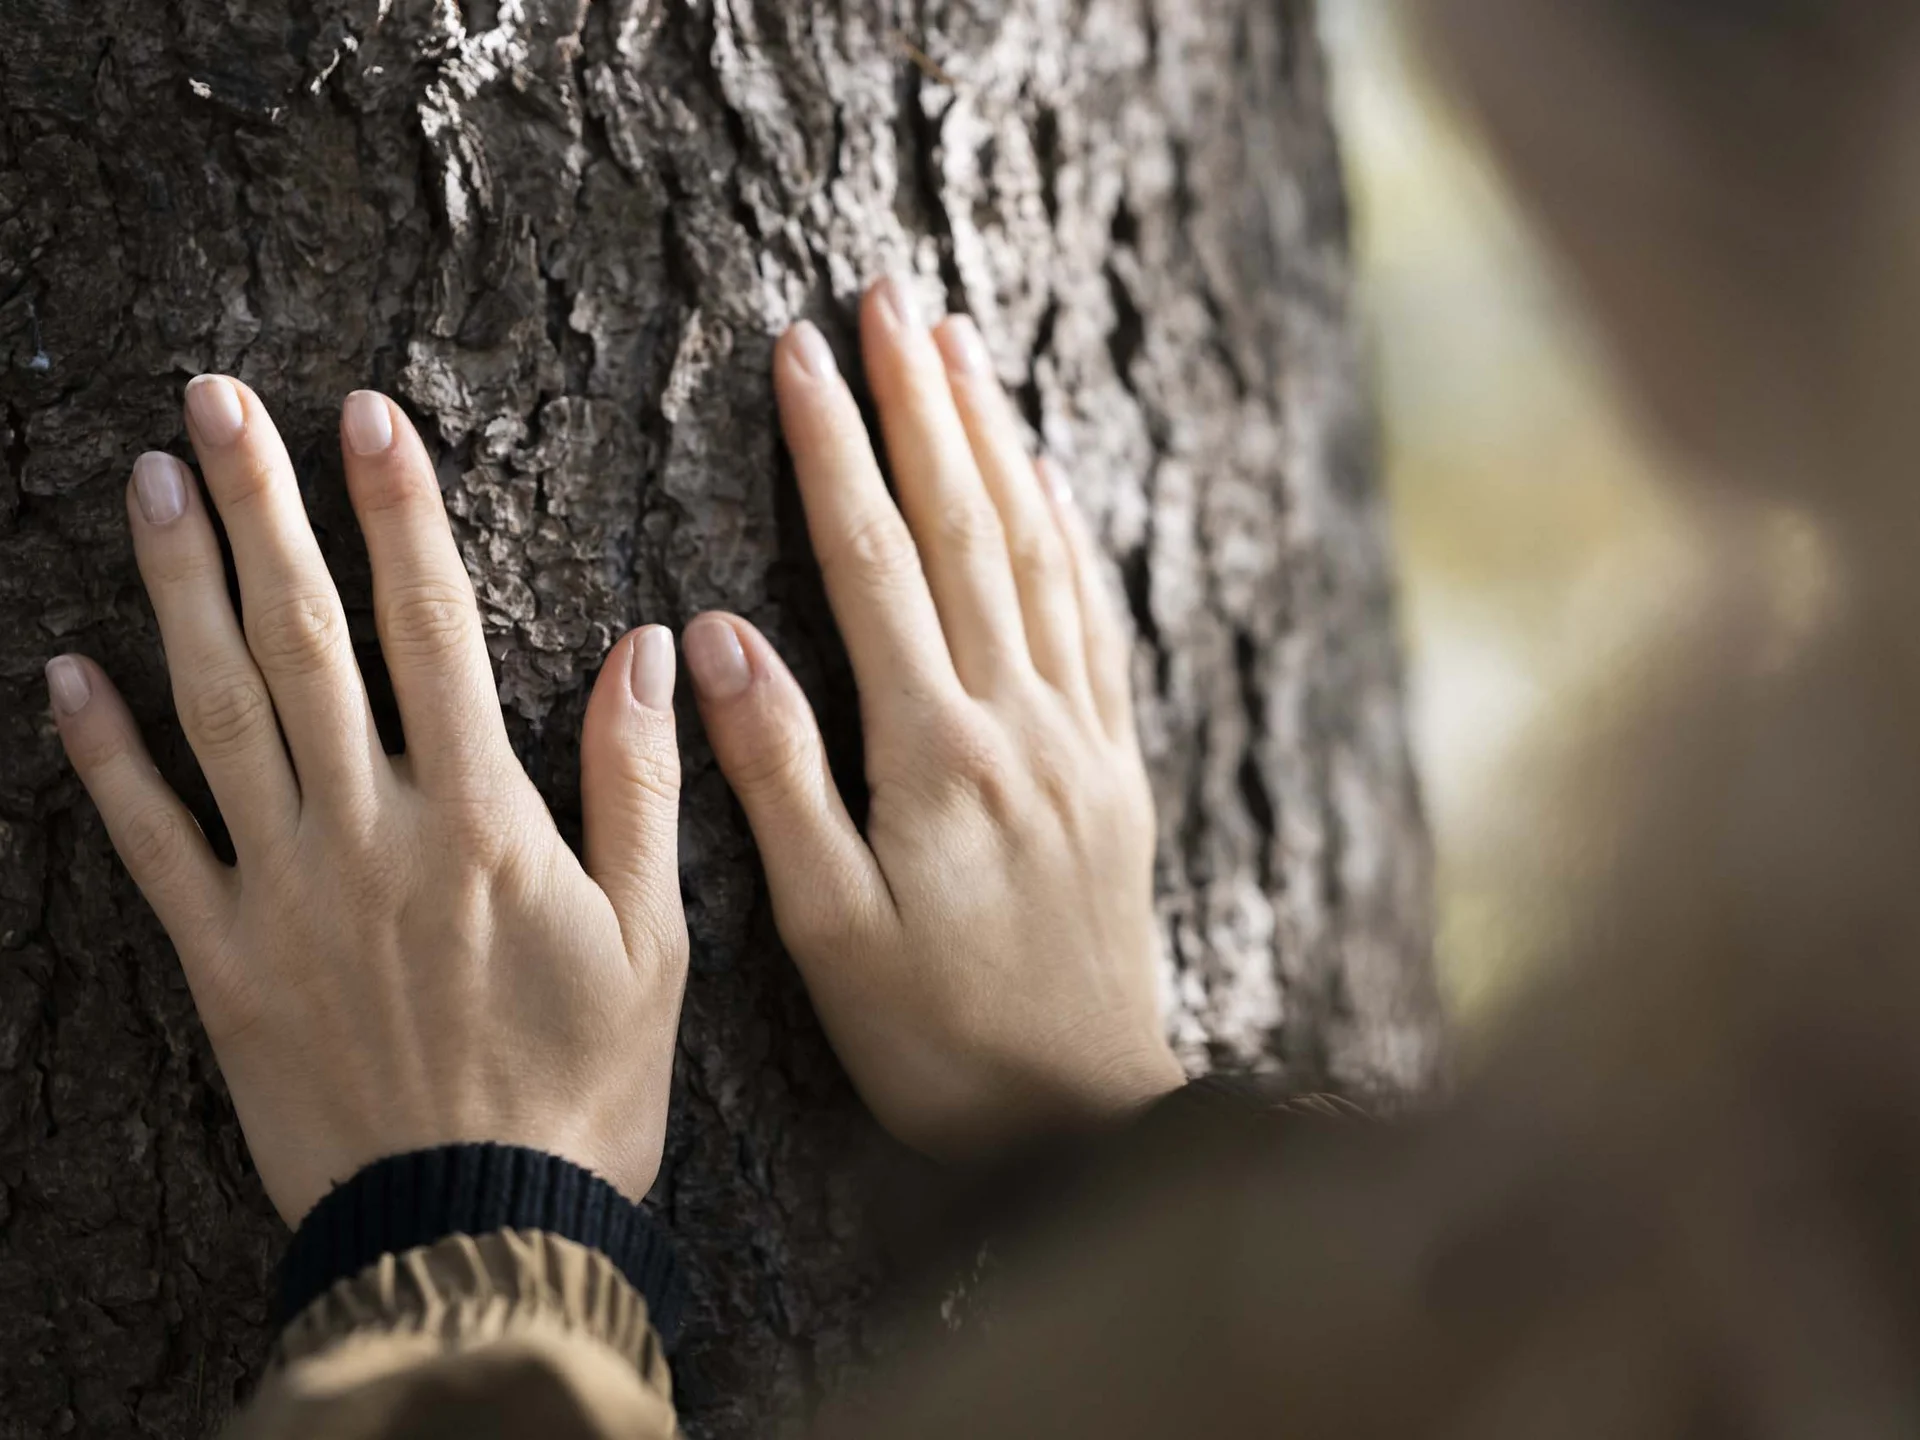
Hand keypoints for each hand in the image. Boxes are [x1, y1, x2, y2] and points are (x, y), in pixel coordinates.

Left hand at [46, 379, 687, 1224]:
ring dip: (179, 591)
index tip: (365, 416)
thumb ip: (639, 783)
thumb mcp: (655, 935)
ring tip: (150, 484)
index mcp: (481, 816)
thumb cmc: (585, 1082)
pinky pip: (150, 843)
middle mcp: (369, 830)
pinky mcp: (222, 959)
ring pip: (218, 712)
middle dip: (262, 507)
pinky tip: (68, 675)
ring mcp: (283, 892)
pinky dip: (105, 757)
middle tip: (216, 400)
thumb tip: (646, 649)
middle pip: (304, 638)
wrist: (479, 1228)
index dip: (398, 512)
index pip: (432, 626)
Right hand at [683, 280, 1183, 1160]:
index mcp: (936, 757)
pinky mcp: (1115, 767)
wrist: (1086, 1118)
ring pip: (1037, 556)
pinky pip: (1094, 620)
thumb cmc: (938, 1041)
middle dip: (922, 405)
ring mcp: (1080, 739)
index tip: (800, 354)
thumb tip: (716, 641)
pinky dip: (1067, 534)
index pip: (876, 567)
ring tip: (962, 347)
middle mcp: (1021, 724)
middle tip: (890, 299)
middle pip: (966, 530)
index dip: (835, 453)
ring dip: (996, 442)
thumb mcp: (828, 931)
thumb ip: (777, 779)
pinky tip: (1047, 481)